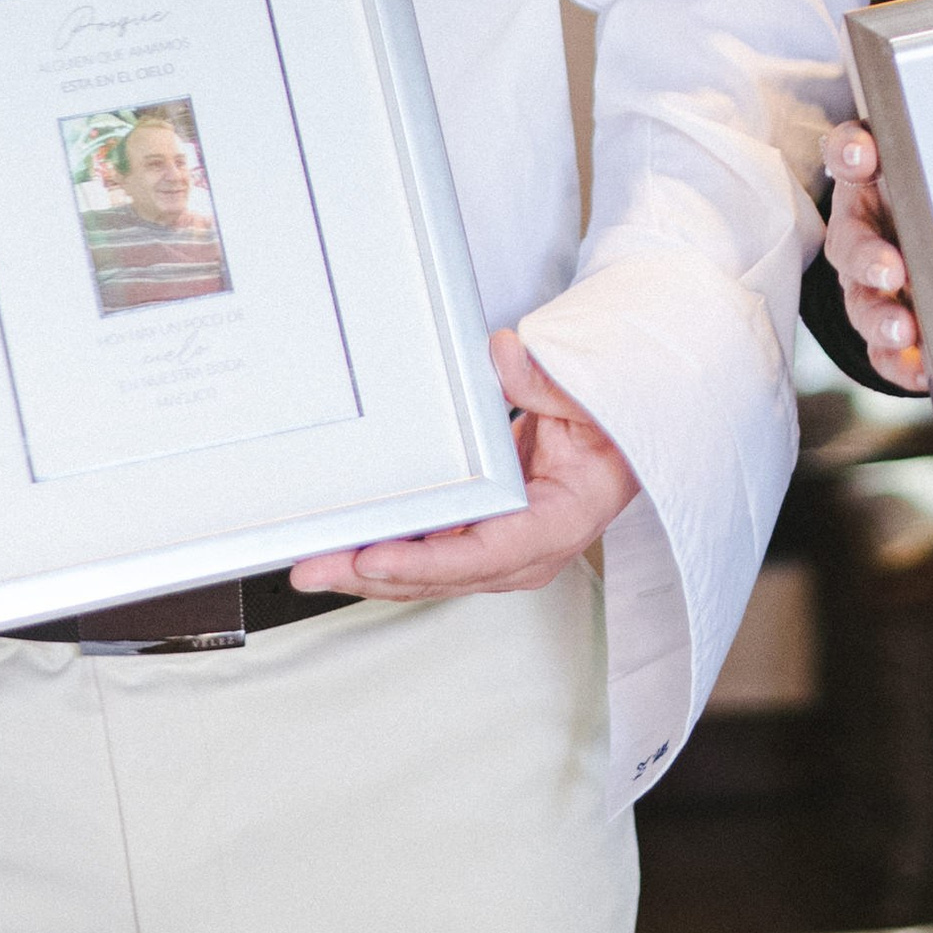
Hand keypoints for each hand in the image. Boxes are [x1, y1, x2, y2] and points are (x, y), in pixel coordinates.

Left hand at [287, 327, 639, 601]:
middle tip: (314, 566)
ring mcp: (501, 552)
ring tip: (313, 561)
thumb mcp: (586, 397)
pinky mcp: (480, 542)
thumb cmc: (608, 424)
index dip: (426, 561)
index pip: (486, 554)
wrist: (620, 437)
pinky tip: (344, 546)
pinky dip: (385, 553)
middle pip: (441, 576)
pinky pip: (426, 555)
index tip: (374, 557)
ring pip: (426, 574)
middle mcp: (527, 552)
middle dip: (373, 575)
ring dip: (368, 571)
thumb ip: (548, 381)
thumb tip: (505, 356)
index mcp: (560, 523)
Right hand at [824, 125, 929, 392]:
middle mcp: (861, 229)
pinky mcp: (883, 323)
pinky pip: (883, 349)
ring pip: (863, 301)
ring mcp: (868, 282)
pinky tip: (924, 370)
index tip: (864, 155)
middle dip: (869, 257)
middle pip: (853, 242)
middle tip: (891, 270)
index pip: (848, 154)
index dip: (851, 153)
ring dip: (881, 318)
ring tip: (904, 330)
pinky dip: (899, 362)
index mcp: (870, 180)